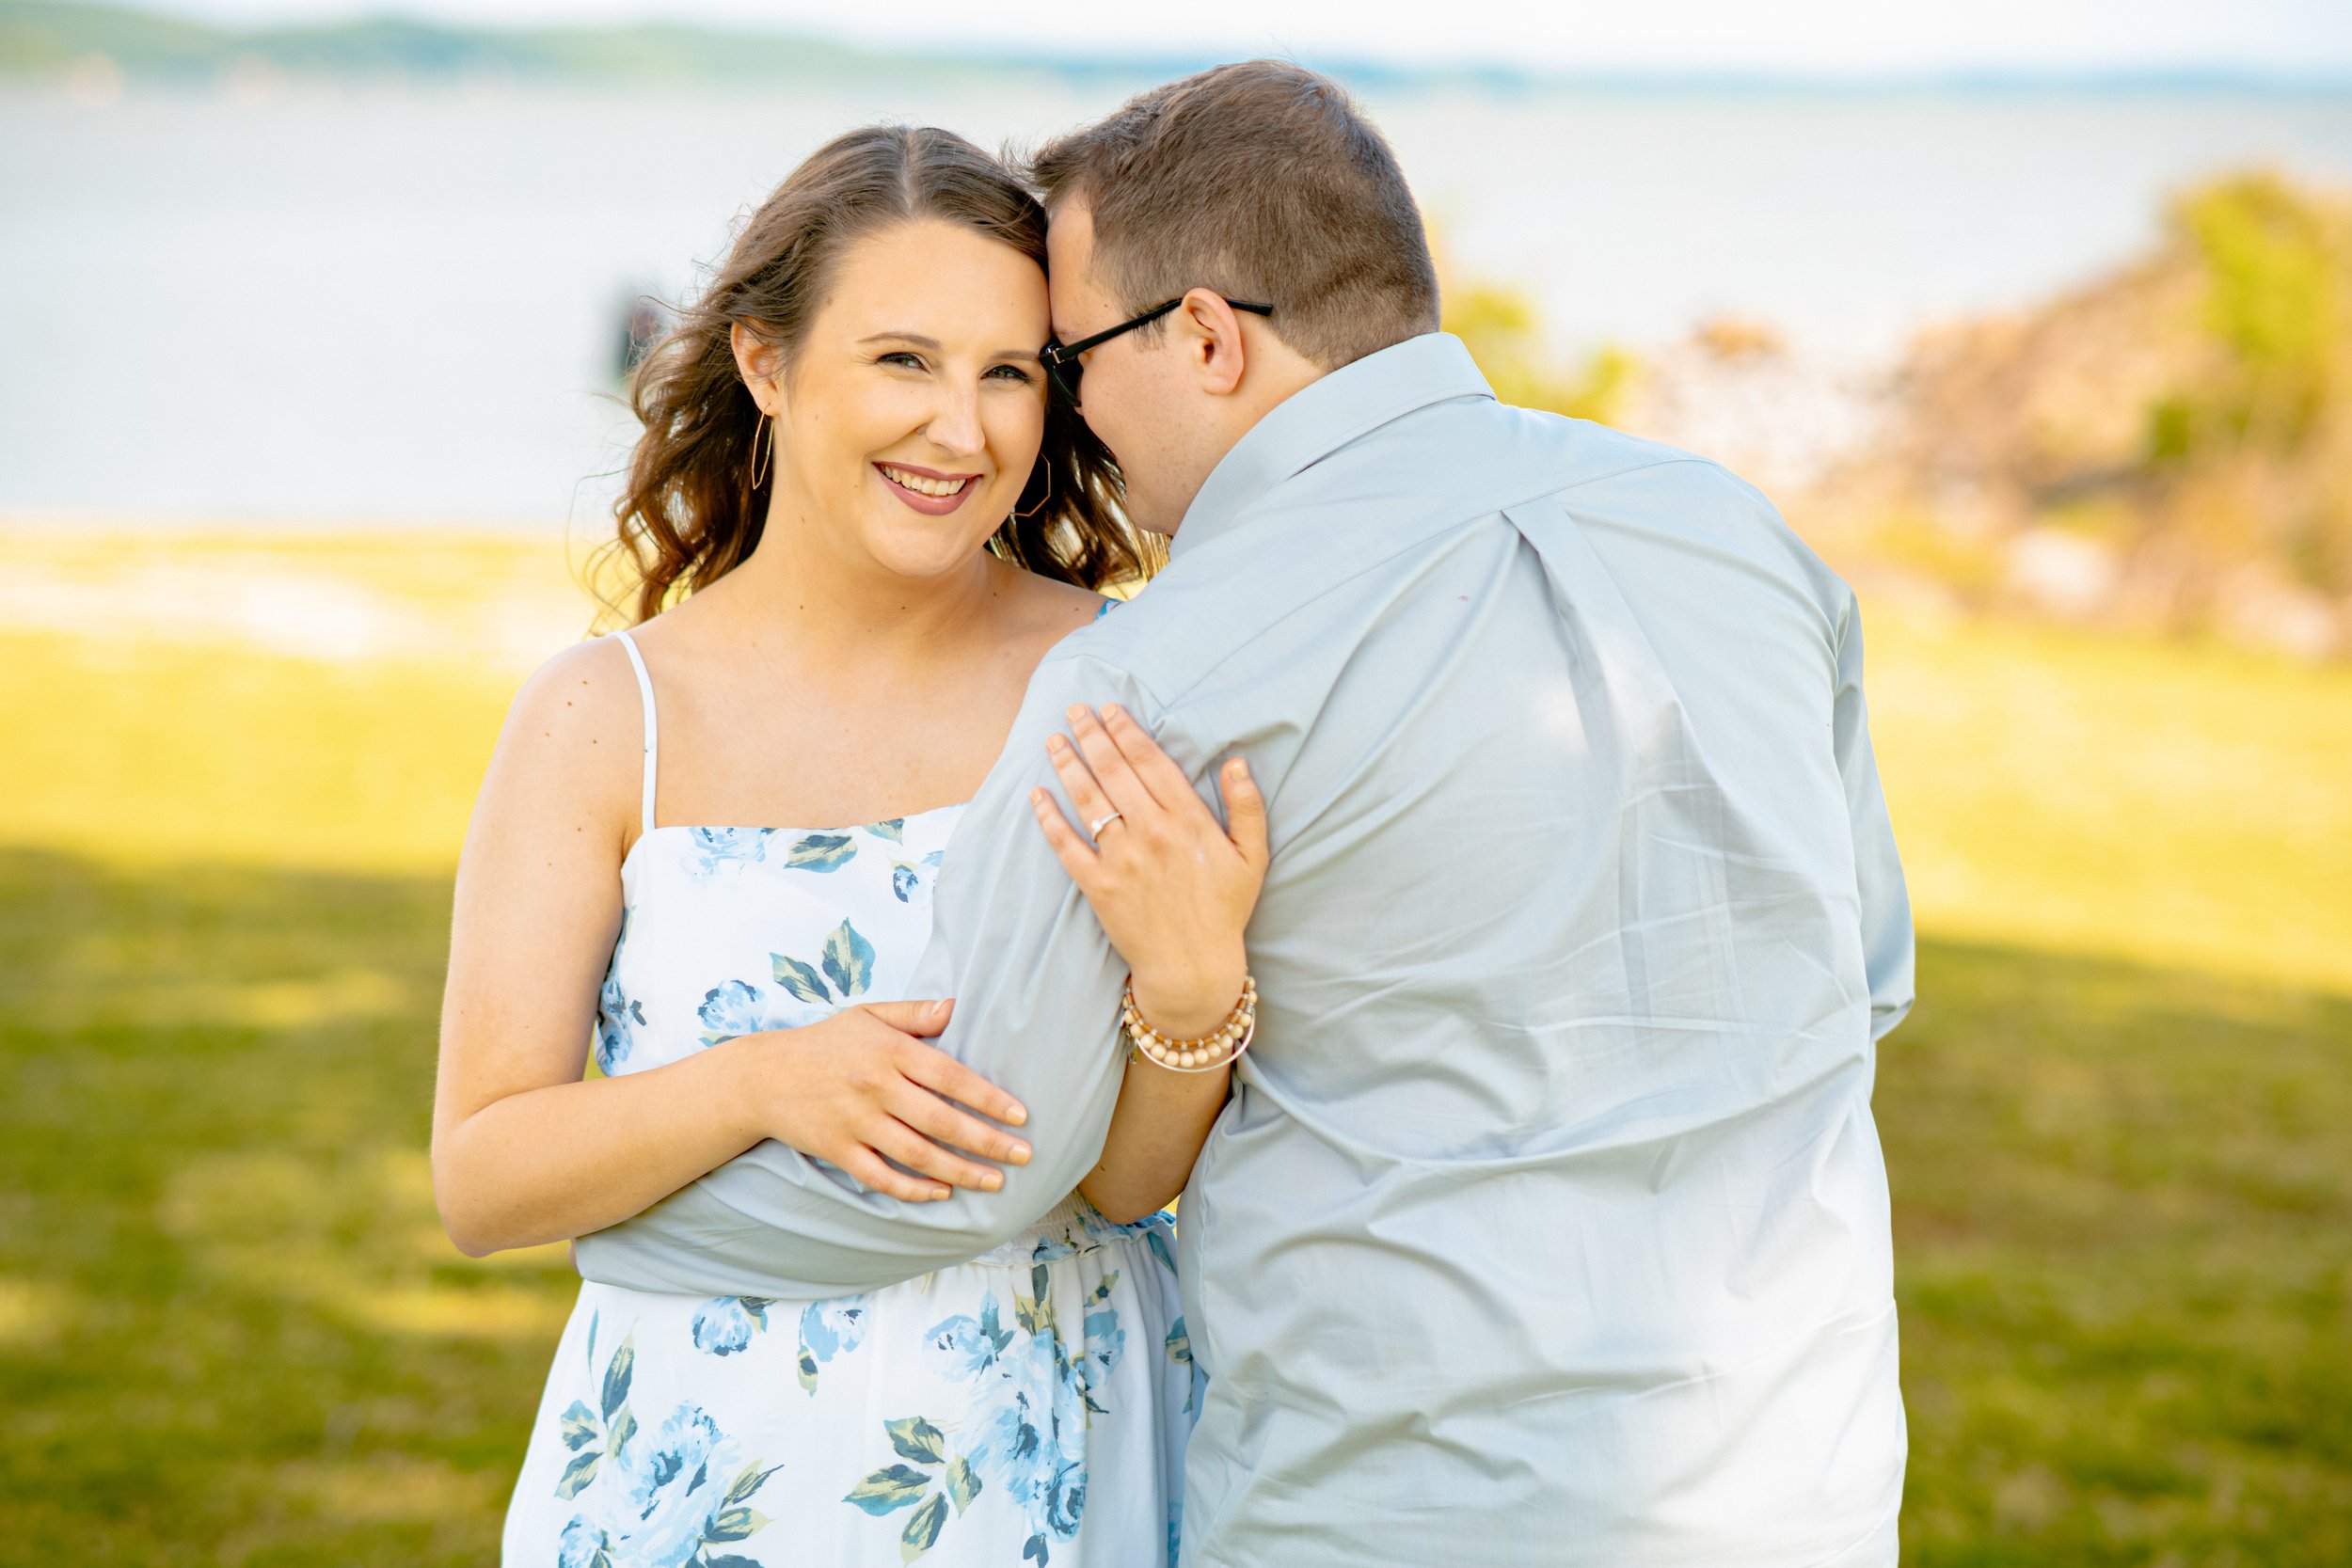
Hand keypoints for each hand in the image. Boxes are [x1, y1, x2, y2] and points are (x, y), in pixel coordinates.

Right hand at [733, 999, 1031, 1202]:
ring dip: (959, 1171)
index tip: (1020, 1116)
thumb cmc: (825, 1043)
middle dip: (987, 1142)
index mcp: (889, 1051)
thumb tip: (956, 1005)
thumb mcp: (868, 1015)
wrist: (762, 1076)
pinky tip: (942, 1192)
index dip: (988, 1098)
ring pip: (917, 1154)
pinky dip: (912, 1189)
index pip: (950, 1076)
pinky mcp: (837, 1150)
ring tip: (994, 1180)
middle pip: (941, 1121)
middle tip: (1024, 1156)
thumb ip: (914, 1013)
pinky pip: (880, 1177)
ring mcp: (855, 1122)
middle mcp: (875, 1087)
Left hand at [1029, 703, 1268, 1039]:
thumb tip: (1238, 763)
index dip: (1127, 731)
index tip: (1110, 710)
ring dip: (1068, 765)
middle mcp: (1152, 833)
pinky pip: (1067, 845)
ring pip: (1088, 800)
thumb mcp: (1252, 858)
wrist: (1193, 967)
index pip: (1151, 762)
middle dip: (1091, 735)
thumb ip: (1247, 807)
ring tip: (1053, 740)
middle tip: (1074, 711)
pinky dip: (1049, 818)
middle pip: (1114, 771)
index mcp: (1188, 821)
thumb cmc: (1224, 911)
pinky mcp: (1098, 885)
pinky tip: (1037, 795)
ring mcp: (1122, 859)